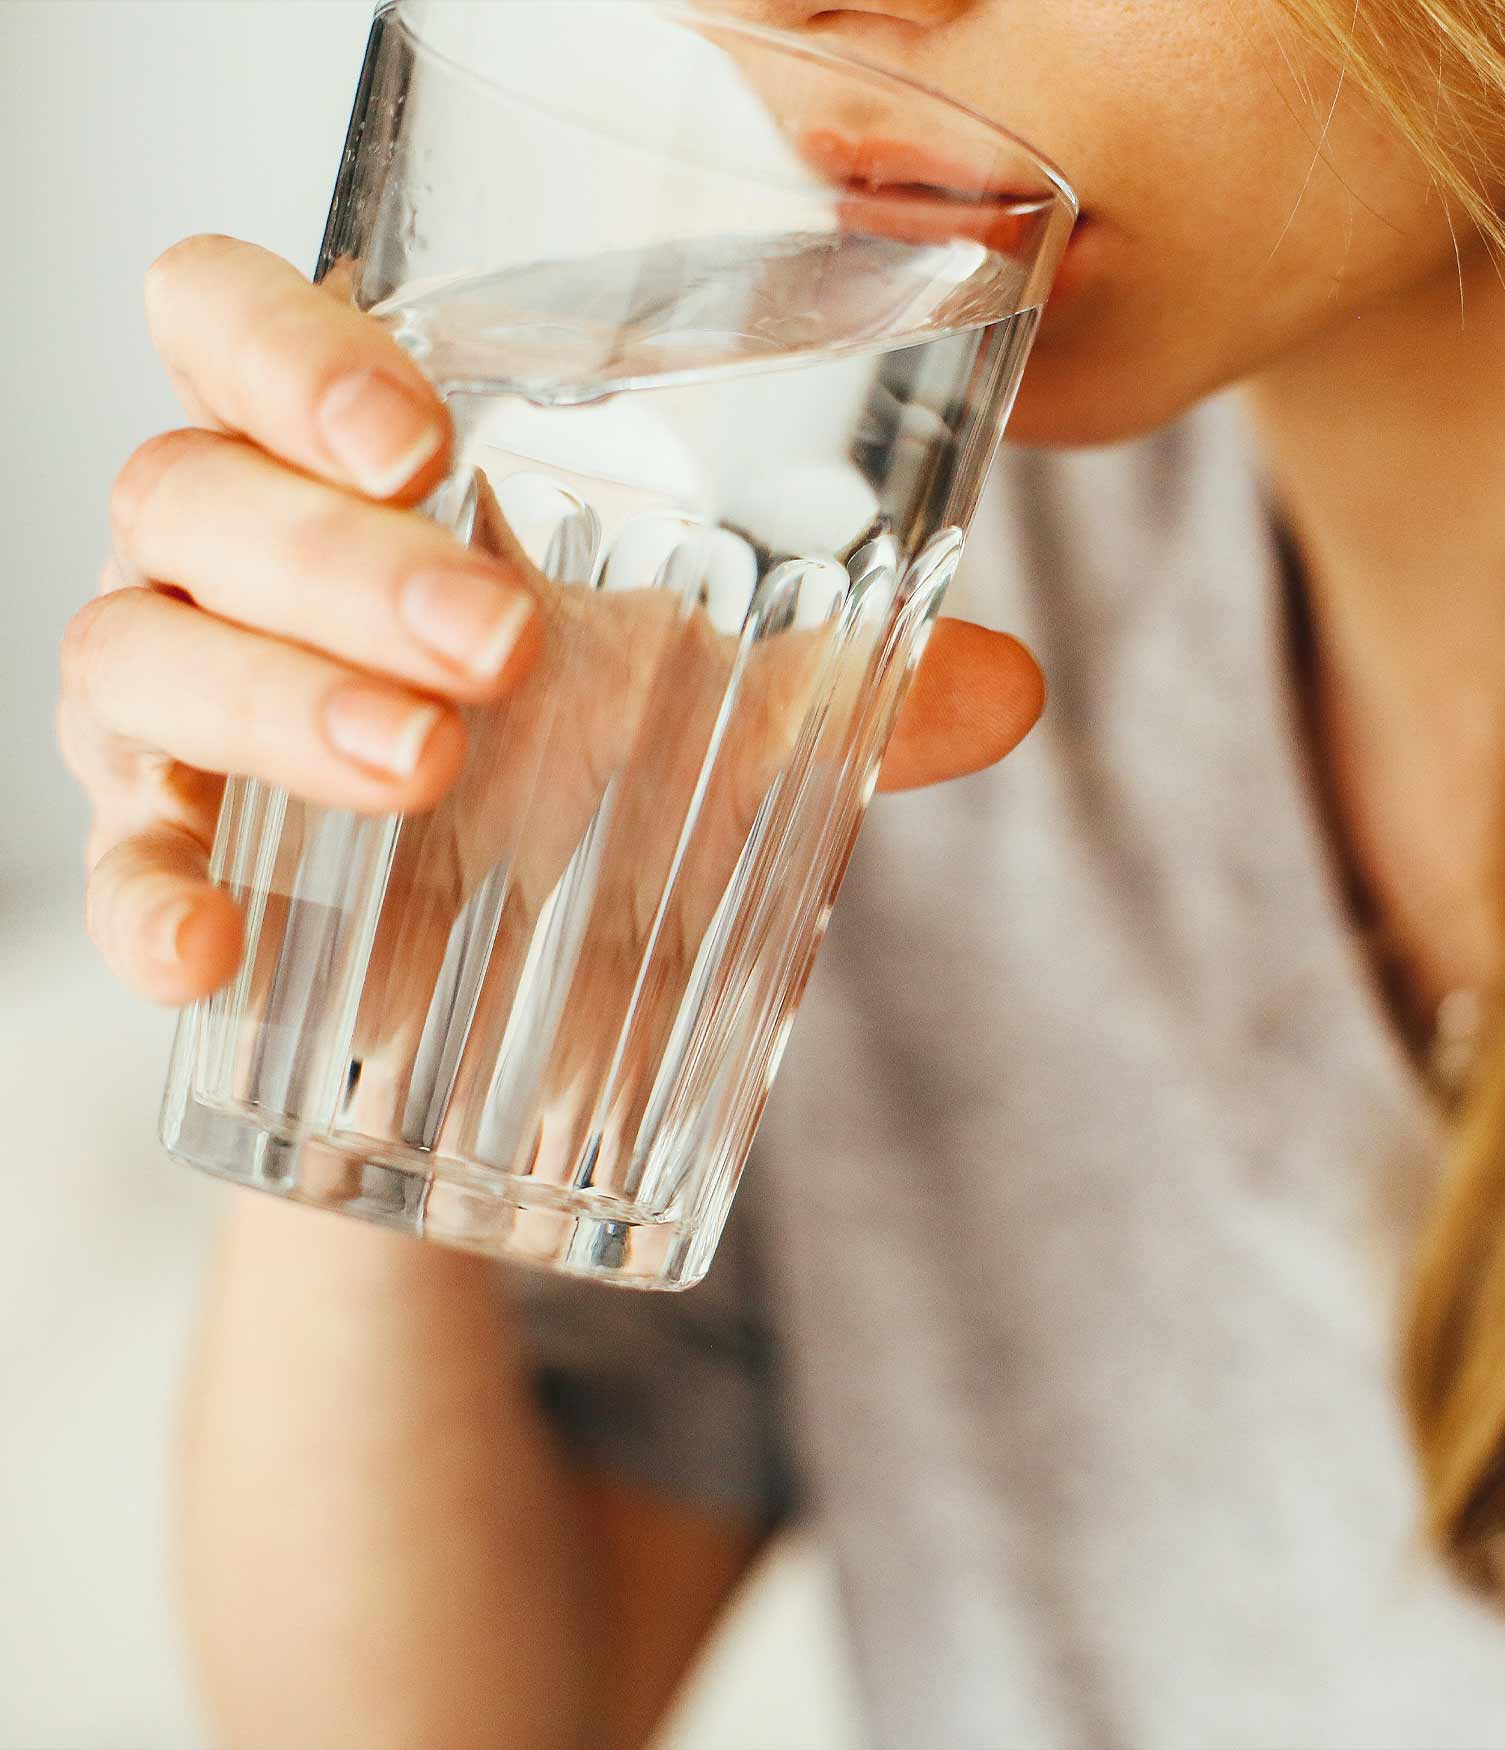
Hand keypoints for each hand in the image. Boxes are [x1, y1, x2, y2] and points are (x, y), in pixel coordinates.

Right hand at [59, 234, 1044, 1026]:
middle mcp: (236, 566)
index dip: (290, 350)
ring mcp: (179, 708)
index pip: (234, 326)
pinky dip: (145, 899)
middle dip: (337, 557)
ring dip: (271, 701)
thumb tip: (1009, 686)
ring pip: (132, 648)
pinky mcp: (168, 854)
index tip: (424, 439)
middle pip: (191, 487)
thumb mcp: (713, 726)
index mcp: (352, 477)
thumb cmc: (587, 788)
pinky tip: (212, 955)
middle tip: (497, 645)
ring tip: (424, 764)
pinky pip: (112, 861)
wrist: (510, 983)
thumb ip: (839, 692)